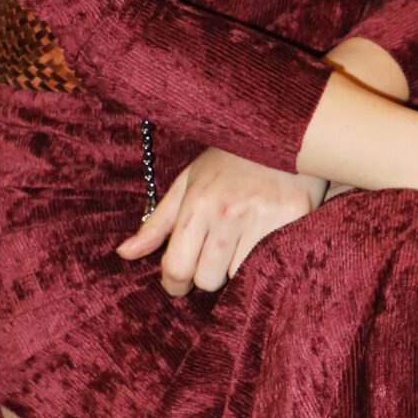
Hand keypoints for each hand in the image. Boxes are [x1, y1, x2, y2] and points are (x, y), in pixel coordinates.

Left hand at [117, 147, 326, 294]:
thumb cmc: (231, 159)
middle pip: (207, 280)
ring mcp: (262, 219)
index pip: (177, 269)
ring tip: (244, 237)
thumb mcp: (188, 183)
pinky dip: (266, 258)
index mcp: (197, 204)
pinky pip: (270, 265)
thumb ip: (157, 223)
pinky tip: (267, 237)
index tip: (179, 283)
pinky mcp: (293, 222)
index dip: (174, 284)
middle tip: (216, 252)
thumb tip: (124, 254)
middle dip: (207, 272)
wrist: (284, 134)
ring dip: (237, 266)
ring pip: (238, 277)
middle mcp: (228, 213)